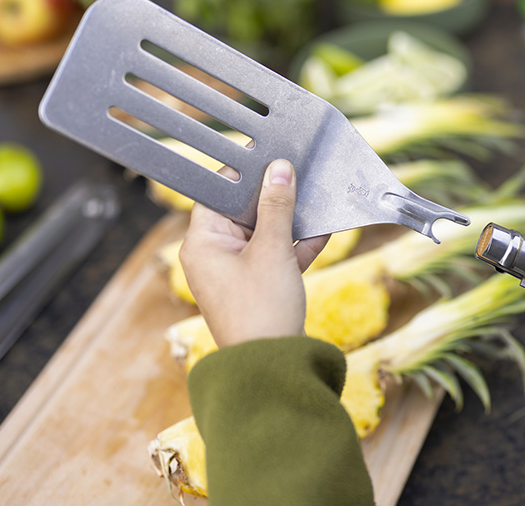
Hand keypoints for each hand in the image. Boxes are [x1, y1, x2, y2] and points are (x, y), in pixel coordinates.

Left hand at [179, 159, 328, 347]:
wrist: (271, 368)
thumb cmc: (261, 310)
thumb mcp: (272, 250)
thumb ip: (277, 206)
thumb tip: (278, 169)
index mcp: (202, 244)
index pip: (218, 194)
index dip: (244, 174)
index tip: (269, 156)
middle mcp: (214, 256)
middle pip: (244, 211)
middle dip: (275, 197)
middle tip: (299, 175)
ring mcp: (236, 272)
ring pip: (264, 233)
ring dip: (290, 221)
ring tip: (316, 202)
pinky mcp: (258, 287)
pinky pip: (276, 255)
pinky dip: (296, 245)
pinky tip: (322, 232)